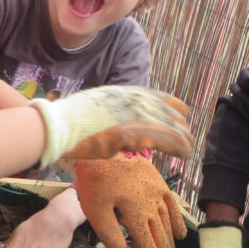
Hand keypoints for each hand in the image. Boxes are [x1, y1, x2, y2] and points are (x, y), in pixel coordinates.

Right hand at [30, 86, 192, 166]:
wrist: (61, 125)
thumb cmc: (73, 118)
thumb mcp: (100, 103)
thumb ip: (116, 108)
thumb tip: (120, 117)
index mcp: (131, 93)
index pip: (165, 100)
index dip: (174, 113)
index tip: (178, 124)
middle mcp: (138, 101)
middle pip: (173, 114)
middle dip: (180, 128)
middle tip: (184, 141)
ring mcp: (138, 116)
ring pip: (174, 128)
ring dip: (183, 140)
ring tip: (187, 151)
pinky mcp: (136, 135)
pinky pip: (167, 141)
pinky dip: (178, 148)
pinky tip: (184, 154)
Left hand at [72, 155, 186, 247]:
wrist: (101, 150)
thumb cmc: (94, 182)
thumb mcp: (95, 212)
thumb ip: (110, 236)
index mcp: (136, 215)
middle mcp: (151, 205)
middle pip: (161, 238)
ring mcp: (158, 193)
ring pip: (167, 224)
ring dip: (170, 244)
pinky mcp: (159, 183)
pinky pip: (172, 206)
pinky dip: (177, 221)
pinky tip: (179, 235)